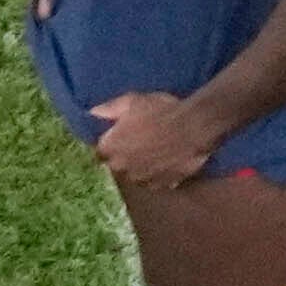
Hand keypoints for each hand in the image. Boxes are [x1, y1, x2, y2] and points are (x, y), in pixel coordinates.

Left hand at [85, 89, 219, 193]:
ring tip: (154, 150)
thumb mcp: (133, 100)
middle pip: (117, 164)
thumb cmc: (161, 110)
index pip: (100, 151)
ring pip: (135, 174)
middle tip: (138, 141)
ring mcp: (142, 179)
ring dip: (139, 166)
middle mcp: (122, 168)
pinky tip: (166, 160)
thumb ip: (110, 109)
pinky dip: (156, 173)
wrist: (194, 126)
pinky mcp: (161, 185)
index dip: (110, 143)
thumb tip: (91, 113)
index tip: (118, 135)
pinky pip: (153, 181)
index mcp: (111, 148)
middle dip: (123, 155)